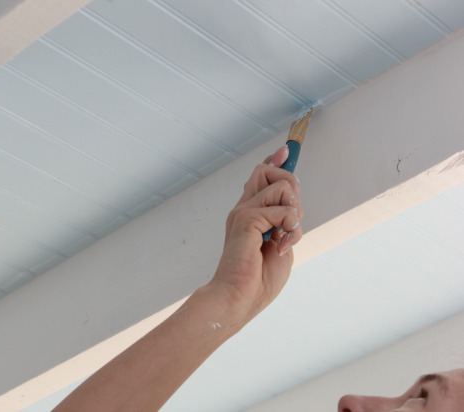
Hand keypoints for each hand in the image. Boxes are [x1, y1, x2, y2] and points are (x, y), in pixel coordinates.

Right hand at [209, 146, 302, 324]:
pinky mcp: (247, 219)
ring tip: (286, 237)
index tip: (286, 150)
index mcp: (249, 215)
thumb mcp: (278, 245)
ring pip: (283, 186)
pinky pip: (283, 209)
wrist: (237, 299)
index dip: (275, 161)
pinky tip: (281, 246)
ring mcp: (243, 212)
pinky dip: (290, 227)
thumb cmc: (257, 281)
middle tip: (292, 221)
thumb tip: (292, 206)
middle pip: (270, 171)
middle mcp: (244, 208)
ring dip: (295, 213)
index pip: (260, 176)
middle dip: (293, 189)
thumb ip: (283, 224)